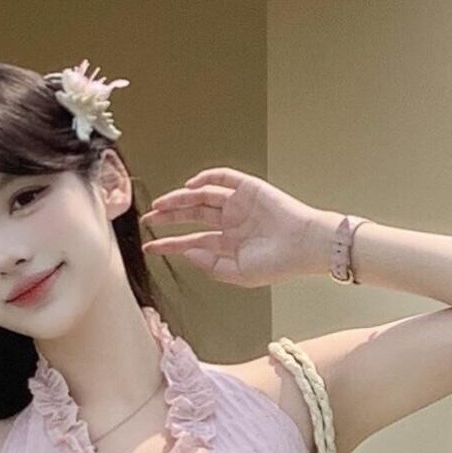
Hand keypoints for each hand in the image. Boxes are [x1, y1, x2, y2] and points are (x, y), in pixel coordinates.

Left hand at [139, 169, 329, 287]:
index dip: (169, 244)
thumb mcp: (239, 274)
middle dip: (169, 218)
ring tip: (161, 205)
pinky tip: (190, 187)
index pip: (192, 241)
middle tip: (148, 220)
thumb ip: (211, 265)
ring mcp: (238, 204)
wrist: (303, 246)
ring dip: (181, 199)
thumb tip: (187, 252)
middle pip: (192, 216)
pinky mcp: (248, 188)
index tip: (149, 248)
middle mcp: (230, 222)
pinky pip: (223, 179)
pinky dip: (206, 179)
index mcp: (227, 244)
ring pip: (202, 197)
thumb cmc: (278, 264)